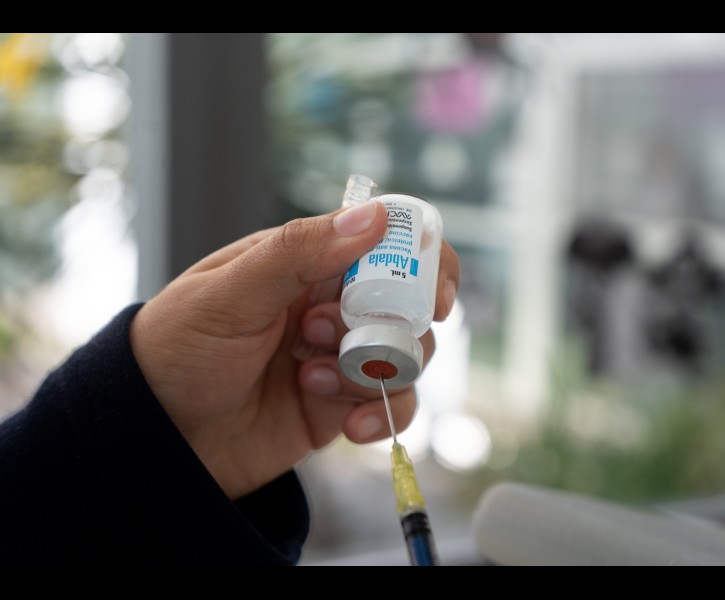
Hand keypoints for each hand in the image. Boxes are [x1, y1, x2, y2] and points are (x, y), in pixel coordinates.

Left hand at [130, 201, 460, 499]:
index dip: (423, 262)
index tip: (436, 295)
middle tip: (335, 340)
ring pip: (405, 357)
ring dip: (371, 372)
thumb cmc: (177, 349)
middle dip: (390, 329)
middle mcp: (331, 306)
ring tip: (311, 380)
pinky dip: (382, 414)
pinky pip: (390, 405)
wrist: (152, 437)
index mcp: (307, 263)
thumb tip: (374, 216)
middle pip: (408, 305)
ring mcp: (339, 358)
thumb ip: (299, 252)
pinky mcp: (340, 406)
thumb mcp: (230, 293)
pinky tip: (349, 426)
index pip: (385, 244)